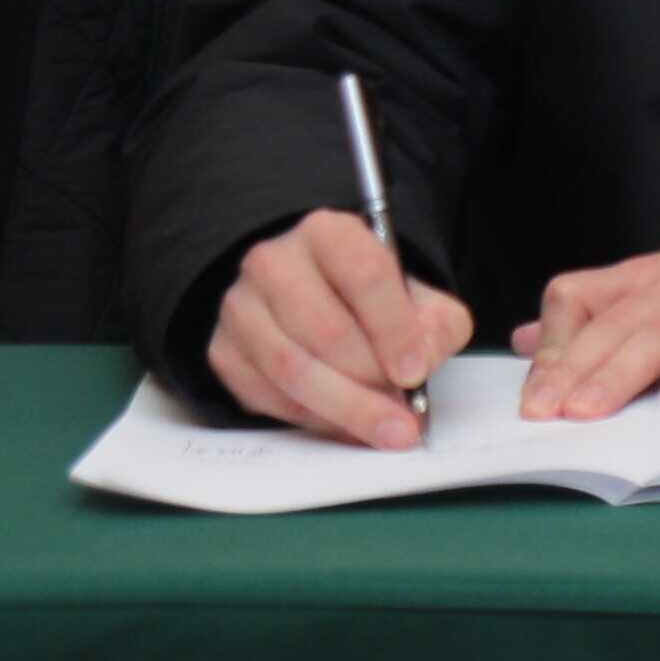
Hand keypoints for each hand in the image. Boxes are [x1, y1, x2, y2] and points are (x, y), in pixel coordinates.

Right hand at [204, 208, 475, 447]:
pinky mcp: (223, 350)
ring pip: (290, 369)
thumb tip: (421, 361)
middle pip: (325, 330)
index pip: (365, 274)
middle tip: (401, 418)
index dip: (394, 329)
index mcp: (329, 232)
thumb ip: (436, 324)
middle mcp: (274, 261)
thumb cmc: (371, 299)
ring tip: (381, 428)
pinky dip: (311, 419)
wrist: (314, 298)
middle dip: (369, 382)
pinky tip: (343, 425)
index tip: (415, 373)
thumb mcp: (420, 297)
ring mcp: (241, 307)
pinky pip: (265, 395)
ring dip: (343, 407)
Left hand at [515, 232, 659, 420]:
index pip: (573, 299)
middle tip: (542, 412)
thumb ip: (582, 316)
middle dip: (571, 369)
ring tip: (584, 411)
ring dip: (617, 375)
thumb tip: (520, 342)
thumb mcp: (638, 288)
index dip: (550, 348)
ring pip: (657, 338)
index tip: (531, 399)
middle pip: (609, 326)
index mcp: (630, 279)